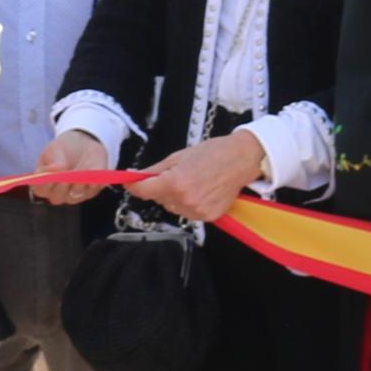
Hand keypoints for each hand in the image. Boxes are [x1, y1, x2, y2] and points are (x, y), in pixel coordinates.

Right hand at [32, 128, 121, 200]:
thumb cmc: (63, 149)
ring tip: (80, 177)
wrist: (83, 145)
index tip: (49, 178)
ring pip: (75, 197)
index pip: (40, 189)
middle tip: (64, 180)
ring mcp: (75, 194)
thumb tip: (56, 170)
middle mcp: (58, 193)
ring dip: (78, 188)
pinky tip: (95, 178)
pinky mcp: (91, 190)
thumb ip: (54, 161)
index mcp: (44, 182)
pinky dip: (94, 185)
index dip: (44, 185)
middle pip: (57, 197)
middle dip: (61, 189)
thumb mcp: (55, 150)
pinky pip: (93, 191)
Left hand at [139, 130, 269, 224]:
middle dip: (161, 188)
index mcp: (175, 183)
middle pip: (159, 199)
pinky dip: (190, 203)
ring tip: (193, 181)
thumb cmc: (212, 153)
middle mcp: (184, 200)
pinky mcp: (208, 217)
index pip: (144, 191)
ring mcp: (197, 211)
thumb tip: (135, 176)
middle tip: (177, 174)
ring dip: (176, 197)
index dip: (135, 186)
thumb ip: (154, 170)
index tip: (130, 183)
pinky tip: (202, 191)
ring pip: (173, 207)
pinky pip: (188, 213)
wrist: (240, 160)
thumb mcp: (178, 156)